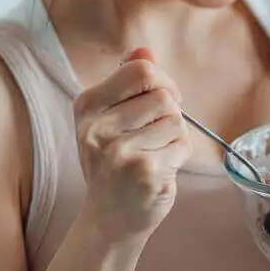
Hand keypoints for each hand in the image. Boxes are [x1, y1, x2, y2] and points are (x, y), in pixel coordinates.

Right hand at [73, 48, 191, 239]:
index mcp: (87, 106)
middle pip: (163, 95)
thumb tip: (145, 50)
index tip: (162, 100)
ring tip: (154, 154)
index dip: (162, 82)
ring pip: (176, 120)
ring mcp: (120, 151)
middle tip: (157, 134)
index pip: (140, 70)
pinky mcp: (144, 172)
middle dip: (170, 112)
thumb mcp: (110, 119)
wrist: (109, 220)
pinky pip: (182, 146)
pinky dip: (179, 156)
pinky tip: (160, 169)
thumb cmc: (114, 165)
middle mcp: (98, 127)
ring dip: (175, 137)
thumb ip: (128, 82)